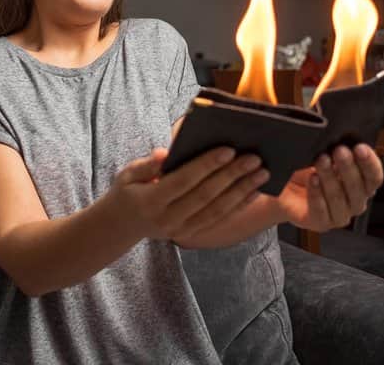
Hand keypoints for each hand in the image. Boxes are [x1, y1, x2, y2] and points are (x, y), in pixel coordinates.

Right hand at [106, 146, 269, 241]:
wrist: (121, 226)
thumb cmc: (127, 192)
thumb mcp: (127, 174)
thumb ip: (147, 165)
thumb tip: (166, 154)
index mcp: (151, 201)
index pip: (184, 181)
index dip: (207, 165)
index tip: (228, 149)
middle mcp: (169, 219)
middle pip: (206, 196)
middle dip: (232, 176)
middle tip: (254, 158)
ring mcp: (182, 230)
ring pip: (217, 210)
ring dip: (242, 191)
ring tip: (261, 173)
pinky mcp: (192, 234)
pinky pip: (219, 220)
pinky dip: (239, 206)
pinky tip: (254, 192)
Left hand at [274, 143, 383, 232]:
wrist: (283, 187)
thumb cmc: (306, 168)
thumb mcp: (320, 151)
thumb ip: (332, 143)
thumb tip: (336, 126)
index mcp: (362, 183)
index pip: (375, 177)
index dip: (370, 163)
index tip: (360, 147)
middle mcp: (355, 201)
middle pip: (360, 188)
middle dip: (349, 168)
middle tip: (339, 151)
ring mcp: (340, 215)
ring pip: (341, 199)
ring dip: (331, 179)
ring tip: (321, 161)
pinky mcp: (321, 223)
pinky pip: (322, 212)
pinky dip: (317, 195)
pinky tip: (312, 180)